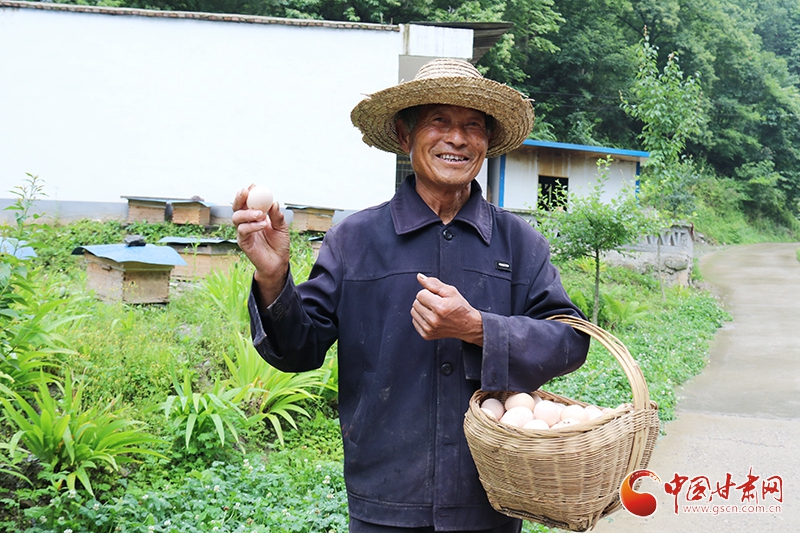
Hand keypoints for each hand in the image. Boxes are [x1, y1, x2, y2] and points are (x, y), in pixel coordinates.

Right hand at [232, 185, 289, 305]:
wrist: (278, 262)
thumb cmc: (279, 243)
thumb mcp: (282, 228)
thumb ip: (277, 216)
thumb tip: (274, 203)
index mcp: (255, 215)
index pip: (248, 202)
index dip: (248, 193)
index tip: (253, 186)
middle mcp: (247, 222)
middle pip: (237, 207)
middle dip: (240, 198)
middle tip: (246, 192)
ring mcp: (244, 231)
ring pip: (237, 217)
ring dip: (248, 213)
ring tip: (261, 214)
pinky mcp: (243, 242)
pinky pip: (243, 231)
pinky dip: (252, 226)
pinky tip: (263, 224)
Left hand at [411, 273, 482, 345]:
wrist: (467, 325)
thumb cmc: (460, 307)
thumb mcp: (450, 291)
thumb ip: (433, 283)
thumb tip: (419, 276)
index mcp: (440, 308)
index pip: (420, 294)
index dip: (428, 293)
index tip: (437, 297)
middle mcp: (434, 320)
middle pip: (415, 303)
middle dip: (424, 301)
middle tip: (436, 304)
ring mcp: (429, 329)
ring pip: (413, 312)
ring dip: (421, 309)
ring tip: (433, 311)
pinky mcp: (427, 335)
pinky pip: (414, 322)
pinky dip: (421, 318)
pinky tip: (431, 318)